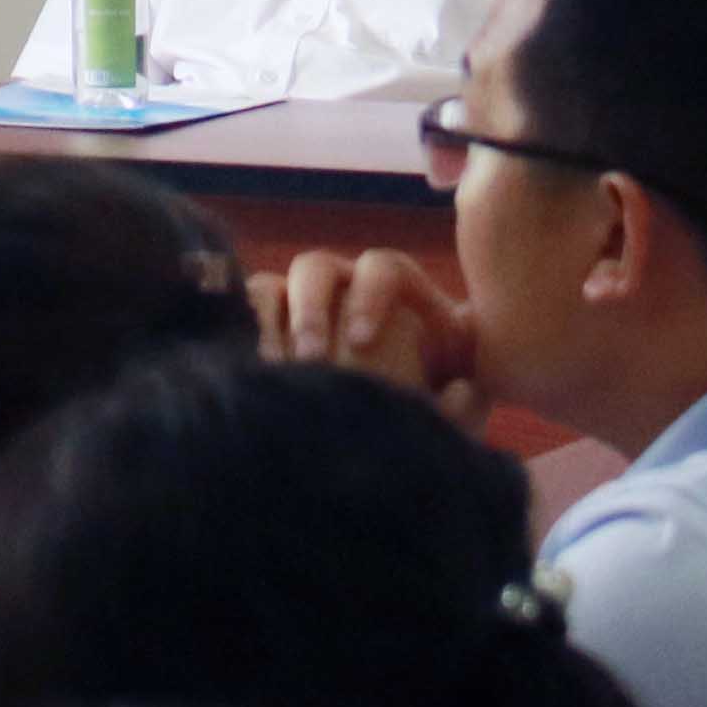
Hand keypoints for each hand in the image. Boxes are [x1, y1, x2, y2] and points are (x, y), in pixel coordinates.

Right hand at [256, 244, 477, 399]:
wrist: (375, 438)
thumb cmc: (418, 413)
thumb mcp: (446, 415)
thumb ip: (464, 409)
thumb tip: (464, 391)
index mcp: (395, 292)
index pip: (383, 269)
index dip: (370, 296)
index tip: (361, 341)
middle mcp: (342, 287)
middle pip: (318, 268)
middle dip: (312, 308)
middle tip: (311, 358)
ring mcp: (299, 302)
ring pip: (274, 284)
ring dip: (268, 318)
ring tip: (270, 368)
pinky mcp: (262, 323)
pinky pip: (244, 308)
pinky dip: (241, 328)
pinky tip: (246, 371)